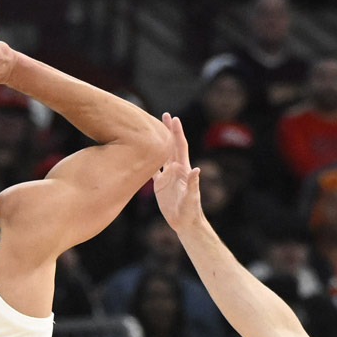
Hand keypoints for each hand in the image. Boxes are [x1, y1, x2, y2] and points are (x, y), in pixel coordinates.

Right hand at [152, 113, 203, 230]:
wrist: (184, 222)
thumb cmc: (190, 211)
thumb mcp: (192, 197)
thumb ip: (193, 184)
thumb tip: (196, 170)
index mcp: (183, 169)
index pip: (180, 146)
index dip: (177, 133)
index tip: (174, 118)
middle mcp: (175, 170)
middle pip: (170, 146)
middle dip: (167, 130)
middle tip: (164, 115)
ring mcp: (167, 176)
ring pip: (160, 155)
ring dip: (157, 142)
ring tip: (150, 129)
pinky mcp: (160, 185)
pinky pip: (152, 169)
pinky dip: (147, 160)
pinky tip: (139, 152)